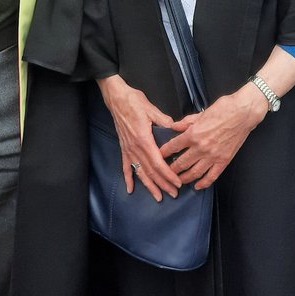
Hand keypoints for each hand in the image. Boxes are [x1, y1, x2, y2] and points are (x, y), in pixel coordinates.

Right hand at [98, 75, 182, 200]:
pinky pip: (125, 166)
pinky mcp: (123, 148)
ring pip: (140, 172)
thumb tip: (176, 128)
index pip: (158, 163)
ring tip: (158, 196)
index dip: (168, 175)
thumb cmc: (134, 102)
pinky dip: (128, 178)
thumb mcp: (151, 109)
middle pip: (151, 171)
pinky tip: (130, 189)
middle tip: (174, 193)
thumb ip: (164, 121)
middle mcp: (135, 148)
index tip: (177, 183)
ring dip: (149, 185)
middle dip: (163, 184)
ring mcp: (128, 149)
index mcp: (144, 139)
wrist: (117, 99)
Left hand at [163, 85, 266, 189]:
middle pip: (181, 163)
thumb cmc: (224, 109)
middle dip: (171, 169)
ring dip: (184, 178)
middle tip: (165, 172)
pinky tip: (197, 186)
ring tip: (178, 181)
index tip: (158, 156)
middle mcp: (201, 147)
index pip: (173, 146)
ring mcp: (212, 156)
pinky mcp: (223, 161)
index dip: (163, 152)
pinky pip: (211, 176)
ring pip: (194, 173)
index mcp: (193, 134)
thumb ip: (186, 122)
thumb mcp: (201, 113)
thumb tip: (174, 126)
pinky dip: (203, 183)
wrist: (243, 113)